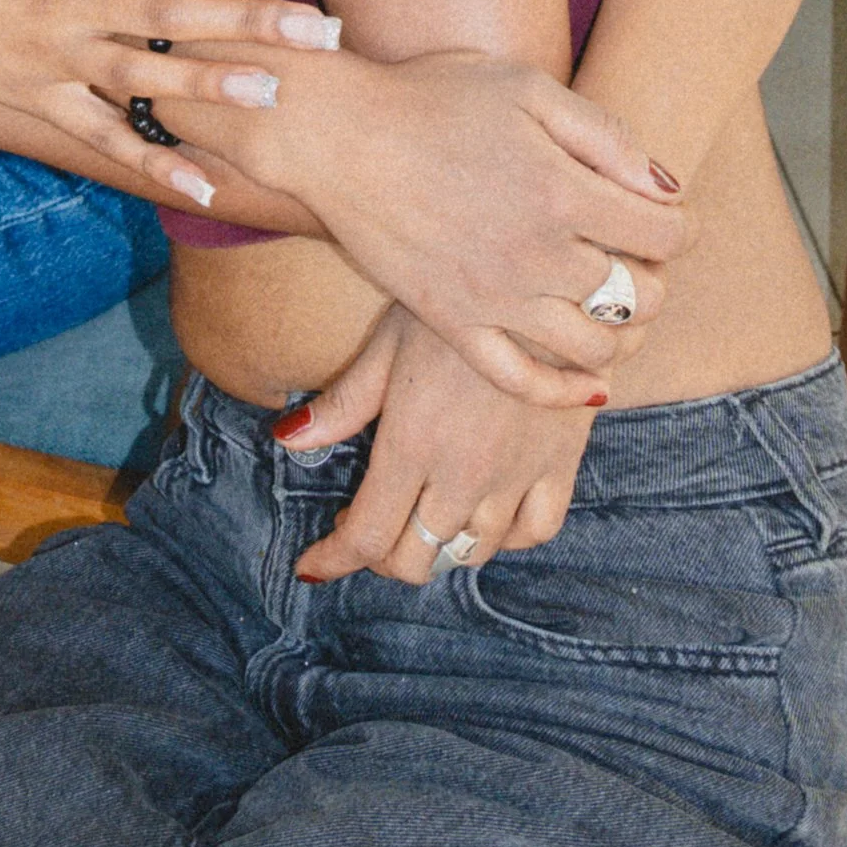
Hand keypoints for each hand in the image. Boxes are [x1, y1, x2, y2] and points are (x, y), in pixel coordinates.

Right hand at [0, 0, 323, 218]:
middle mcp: (75, 3)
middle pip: (178, 12)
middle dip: (255, 21)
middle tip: (327, 34)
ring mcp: (56, 57)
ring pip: (145, 75)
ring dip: (210, 86)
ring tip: (275, 94)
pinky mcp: (37, 99)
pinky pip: (100, 136)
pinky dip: (149, 160)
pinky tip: (201, 183)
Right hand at [134, 45, 688, 398]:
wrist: (335, 135)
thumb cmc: (432, 97)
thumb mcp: (527, 88)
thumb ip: (604, 135)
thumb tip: (667, 186)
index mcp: (563, 191)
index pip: (666, 234)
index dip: (682, 225)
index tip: (669, 217)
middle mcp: (537, 255)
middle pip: (641, 296)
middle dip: (656, 278)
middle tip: (639, 259)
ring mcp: (495, 298)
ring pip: (595, 348)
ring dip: (622, 334)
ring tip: (609, 305)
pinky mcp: (453, 324)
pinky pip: (523, 382)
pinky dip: (564, 391)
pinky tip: (583, 378)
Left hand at [284, 309, 602, 583]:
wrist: (548, 283)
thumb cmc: (457, 302)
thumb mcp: (389, 343)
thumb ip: (342, 402)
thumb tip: (286, 439)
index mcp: (413, 444)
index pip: (367, 537)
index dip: (334, 561)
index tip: (313, 563)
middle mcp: (463, 473)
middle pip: (417, 560)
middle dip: (382, 556)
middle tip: (370, 526)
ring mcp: (516, 476)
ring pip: (473, 553)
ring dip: (440, 546)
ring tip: (423, 514)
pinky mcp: (560, 465)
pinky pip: (535, 531)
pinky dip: (508, 536)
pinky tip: (490, 511)